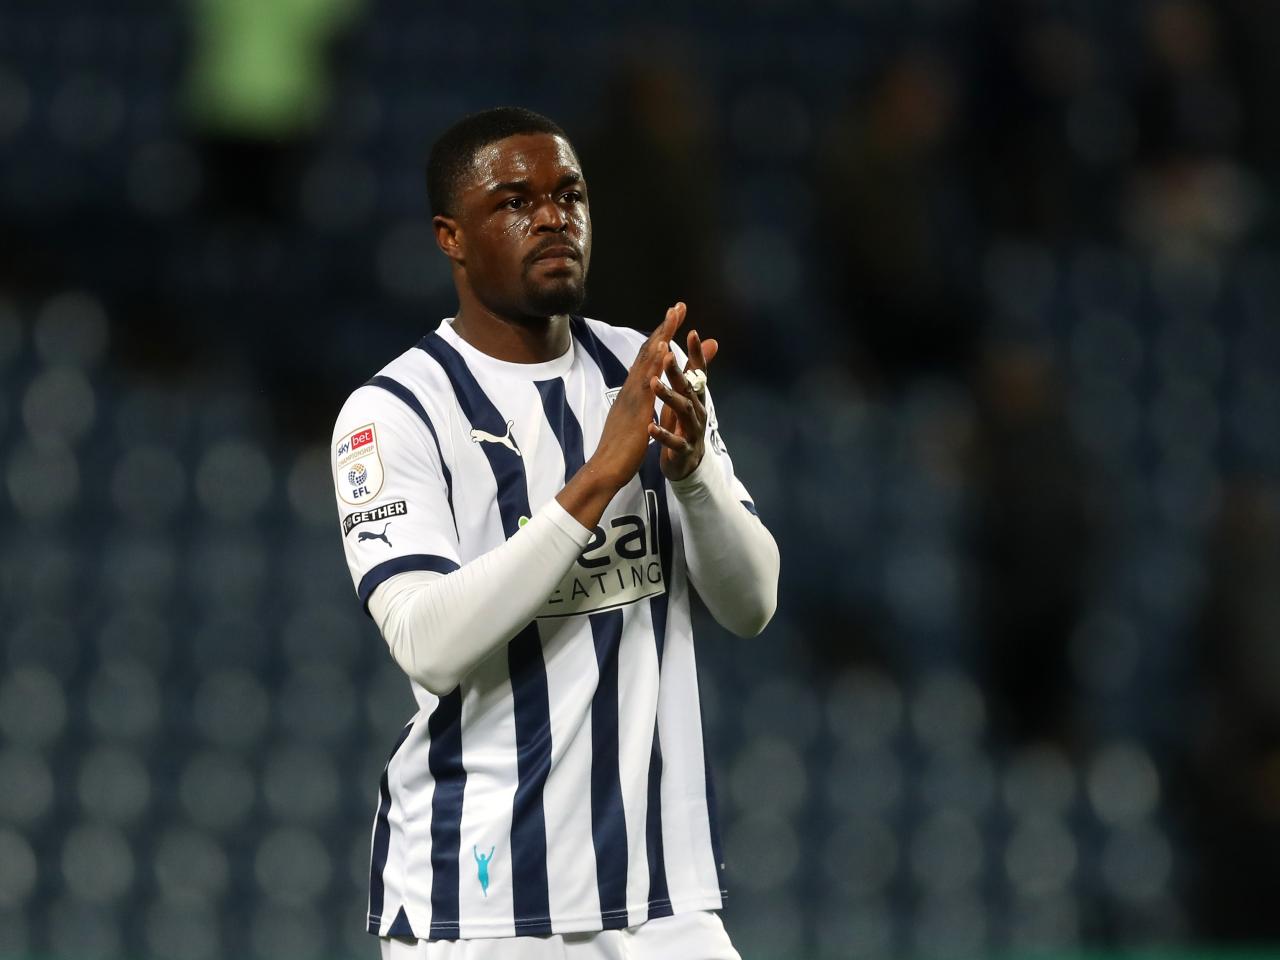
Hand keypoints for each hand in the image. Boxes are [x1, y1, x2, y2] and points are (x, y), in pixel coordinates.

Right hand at [588, 302, 687, 486]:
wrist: (605, 468)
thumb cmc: (620, 448)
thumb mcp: (637, 420)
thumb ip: (643, 405)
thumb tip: (648, 395)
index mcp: (633, 391)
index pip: (648, 358)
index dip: (660, 336)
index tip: (673, 318)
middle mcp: (631, 387)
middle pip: (648, 350)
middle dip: (664, 326)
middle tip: (678, 306)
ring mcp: (632, 396)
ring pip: (647, 359)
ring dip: (662, 335)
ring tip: (674, 315)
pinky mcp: (636, 409)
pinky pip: (647, 382)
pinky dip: (656, 362)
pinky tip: (666, 348)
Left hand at [649, 325, 718, 480]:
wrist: (686, 464)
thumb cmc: (683, 424)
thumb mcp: (689, 396)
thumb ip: (694, 371)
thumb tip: (711, 342)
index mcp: (695, 397)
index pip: (698, 371)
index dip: (697, 353)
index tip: (693, 331)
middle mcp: (697, 411)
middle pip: (688, 388)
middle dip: (678, 371)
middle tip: (666, 355)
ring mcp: (691, 431)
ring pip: (682, 411)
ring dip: (669, 396)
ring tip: (654, 383)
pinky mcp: (683, 450)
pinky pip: (674, 442)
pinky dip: (662, 434)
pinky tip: (650, 427)